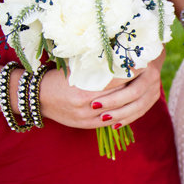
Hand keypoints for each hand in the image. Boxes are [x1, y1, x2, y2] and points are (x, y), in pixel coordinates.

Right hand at [40, 53, 164, 128]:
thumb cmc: (55, 79)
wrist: (36, 98)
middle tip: (147, 75)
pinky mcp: (86, 125)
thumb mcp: (74, 71)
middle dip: (134, 86)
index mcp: (83, 91)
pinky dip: (121, 113)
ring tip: (142, 90)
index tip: (142, 65)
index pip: (114, 82)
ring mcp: (86, 118)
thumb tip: (118, 58)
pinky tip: (131, 105)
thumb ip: (95, 68)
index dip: (130, 74)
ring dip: (131, 101)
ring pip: (117, 111)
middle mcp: (86, 106)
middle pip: (118, 97)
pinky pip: (110, 121)